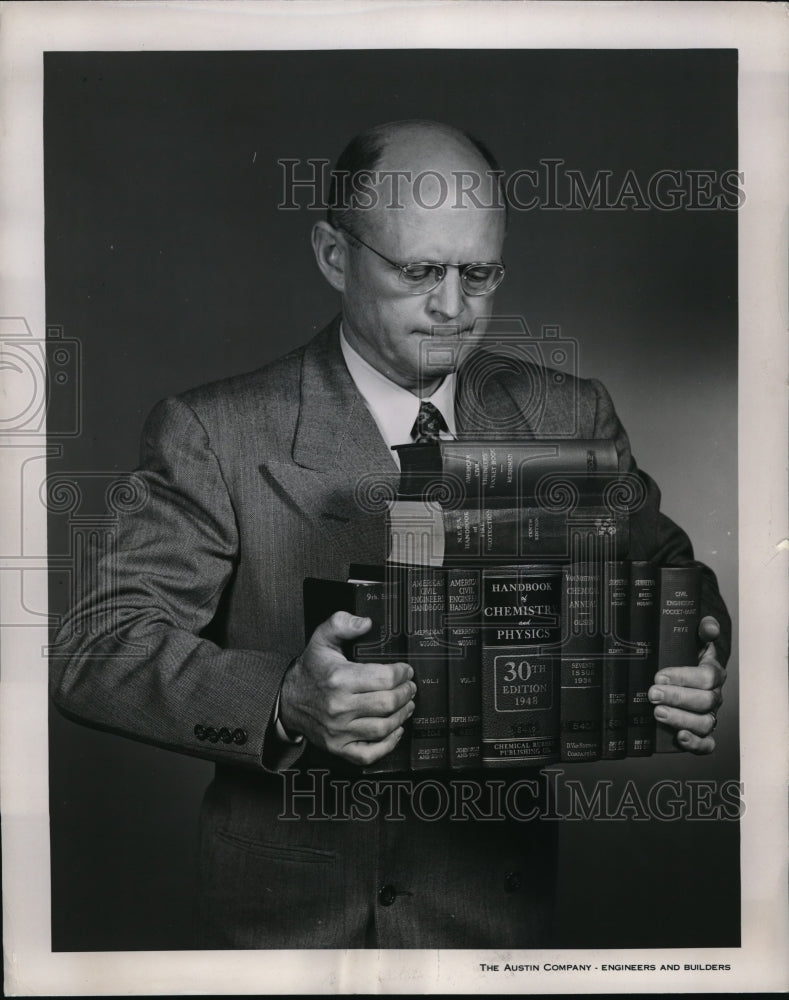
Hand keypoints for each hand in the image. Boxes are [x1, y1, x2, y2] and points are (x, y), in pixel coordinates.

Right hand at [279, 611, 415, 765]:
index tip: (406, 670)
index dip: (402, 673)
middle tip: (410, 687)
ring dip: (403, 715)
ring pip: (383, 727)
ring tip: (407, 704)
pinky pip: (369, 754)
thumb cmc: (310, 670)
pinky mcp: (338, 747)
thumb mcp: (322, 639)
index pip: (384, 678)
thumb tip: (366, 622)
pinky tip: (395, 730)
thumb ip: (342, 624)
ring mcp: (338, 730)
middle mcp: (339, 707)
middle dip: (406, 693)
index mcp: (339, 679)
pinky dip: (388, 745)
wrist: (287, 700)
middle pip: (388, 703)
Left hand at [648, 616, 725, 753]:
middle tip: (652, 693)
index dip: (684, 677)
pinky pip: (706, 744)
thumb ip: (701, 630)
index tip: (659, 675)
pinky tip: (679, 738)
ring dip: (681, 719)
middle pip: (705, 701)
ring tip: (658, 713)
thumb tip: (708, 626)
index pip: (707, 677)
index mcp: (713, 673)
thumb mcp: (693, 640)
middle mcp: (714, 697)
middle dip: (677, 698)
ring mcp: (709, 716)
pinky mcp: (702, 733)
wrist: (687, 673)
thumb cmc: (688, 658)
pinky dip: (695, 744)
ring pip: (704, 723)